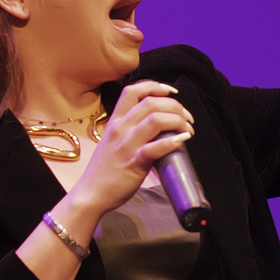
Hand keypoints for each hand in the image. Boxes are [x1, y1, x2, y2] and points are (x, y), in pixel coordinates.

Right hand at [69, 81, 194, 214]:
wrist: (91, 194)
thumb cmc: (105, 170)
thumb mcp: (114, 141)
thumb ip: (131, 130)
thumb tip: (158, 127)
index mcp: (115, 121)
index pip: (133, 91)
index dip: (155, 86)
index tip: (171, 92)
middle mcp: (120, 128)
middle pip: (151, 102)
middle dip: (175, 106)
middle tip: (187, 118)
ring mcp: (127, 144)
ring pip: (156, 119)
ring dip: (179, 121)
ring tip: (188, 131)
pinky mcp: (134, 162)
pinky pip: (156, 147)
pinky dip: (173, 141)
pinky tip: (183, 140)